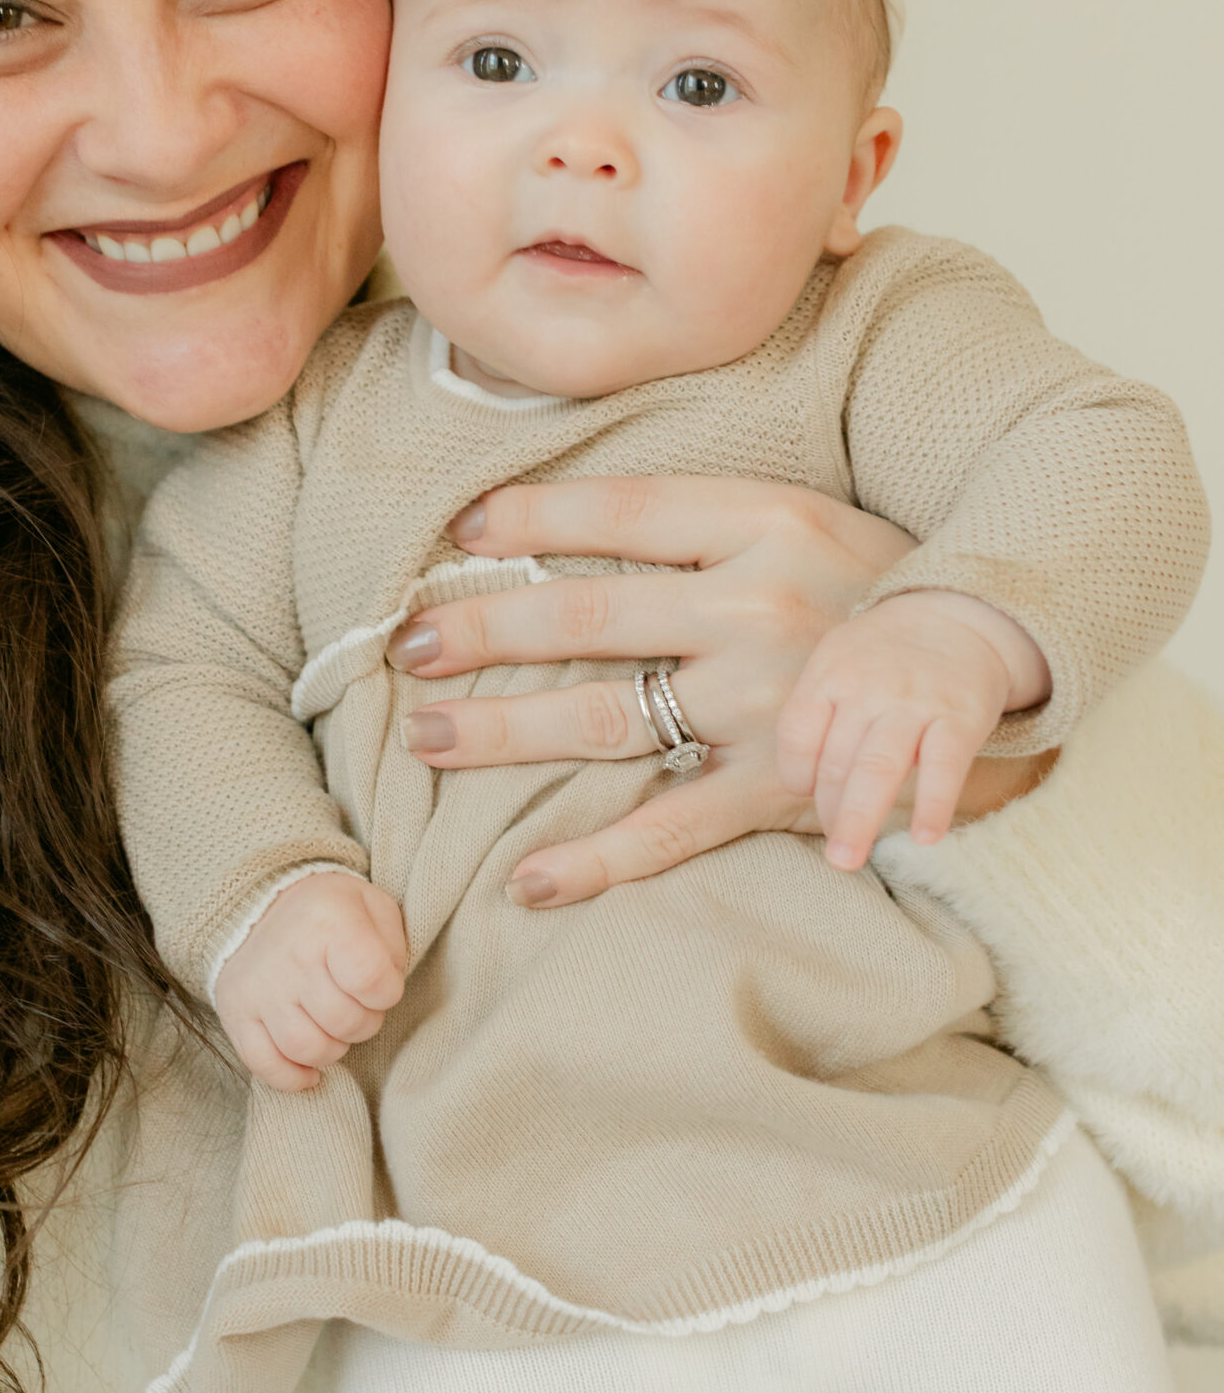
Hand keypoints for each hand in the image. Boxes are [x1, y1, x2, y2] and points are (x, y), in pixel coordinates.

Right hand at [214, 873, 406, 1090]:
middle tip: (358, 1006)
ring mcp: (259, 989)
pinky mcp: (235, 1014)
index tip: (379, 985)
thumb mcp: (372, 906)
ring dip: (333, 1049)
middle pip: (344, 1021)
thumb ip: (392, 949)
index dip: (387, 993)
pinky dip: (292, 1076)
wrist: (259, 907)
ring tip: (332, 1026)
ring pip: (307, 1049)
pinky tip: (309, 1069)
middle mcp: (290, 956)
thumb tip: (385, 995)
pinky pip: (264, 1065)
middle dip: (364, 1023)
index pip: (372, 981)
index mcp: (328, 922)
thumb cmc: (329, 913)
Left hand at [387, 475, 914, 904]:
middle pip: (588, 617)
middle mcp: (756, 608)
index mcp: (761, 522)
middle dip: (482, 630)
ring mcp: (768, 704)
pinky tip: (527, 879)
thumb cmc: (869, 582)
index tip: (454, 533)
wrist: (987, 663)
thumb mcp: (796, 517)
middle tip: (406, 646)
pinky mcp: (781, 790)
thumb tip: (556, 523)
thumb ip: (692, 523)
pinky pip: (670, 828)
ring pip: (606, 720)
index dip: (528, 518)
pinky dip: (595, 860)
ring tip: (430, 737)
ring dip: (505, 730)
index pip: (618, 514)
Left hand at [778, 590, 1051, 871]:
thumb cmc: (883, 658)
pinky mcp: (960, 717)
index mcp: (829, 674)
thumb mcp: (838, 663)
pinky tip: (925, 837)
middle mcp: (867, 687)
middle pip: (837, 760)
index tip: (806, 792)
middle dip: (830, 812)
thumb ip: (817, 715)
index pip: (797, 731)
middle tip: (833, 856)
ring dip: (860, 819)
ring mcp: (914, 702)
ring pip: (879, 768)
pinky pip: (944, 767)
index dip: (797, 771)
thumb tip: (804, 787)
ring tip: (848, 859)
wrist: (956, 619)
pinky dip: (933, 805)